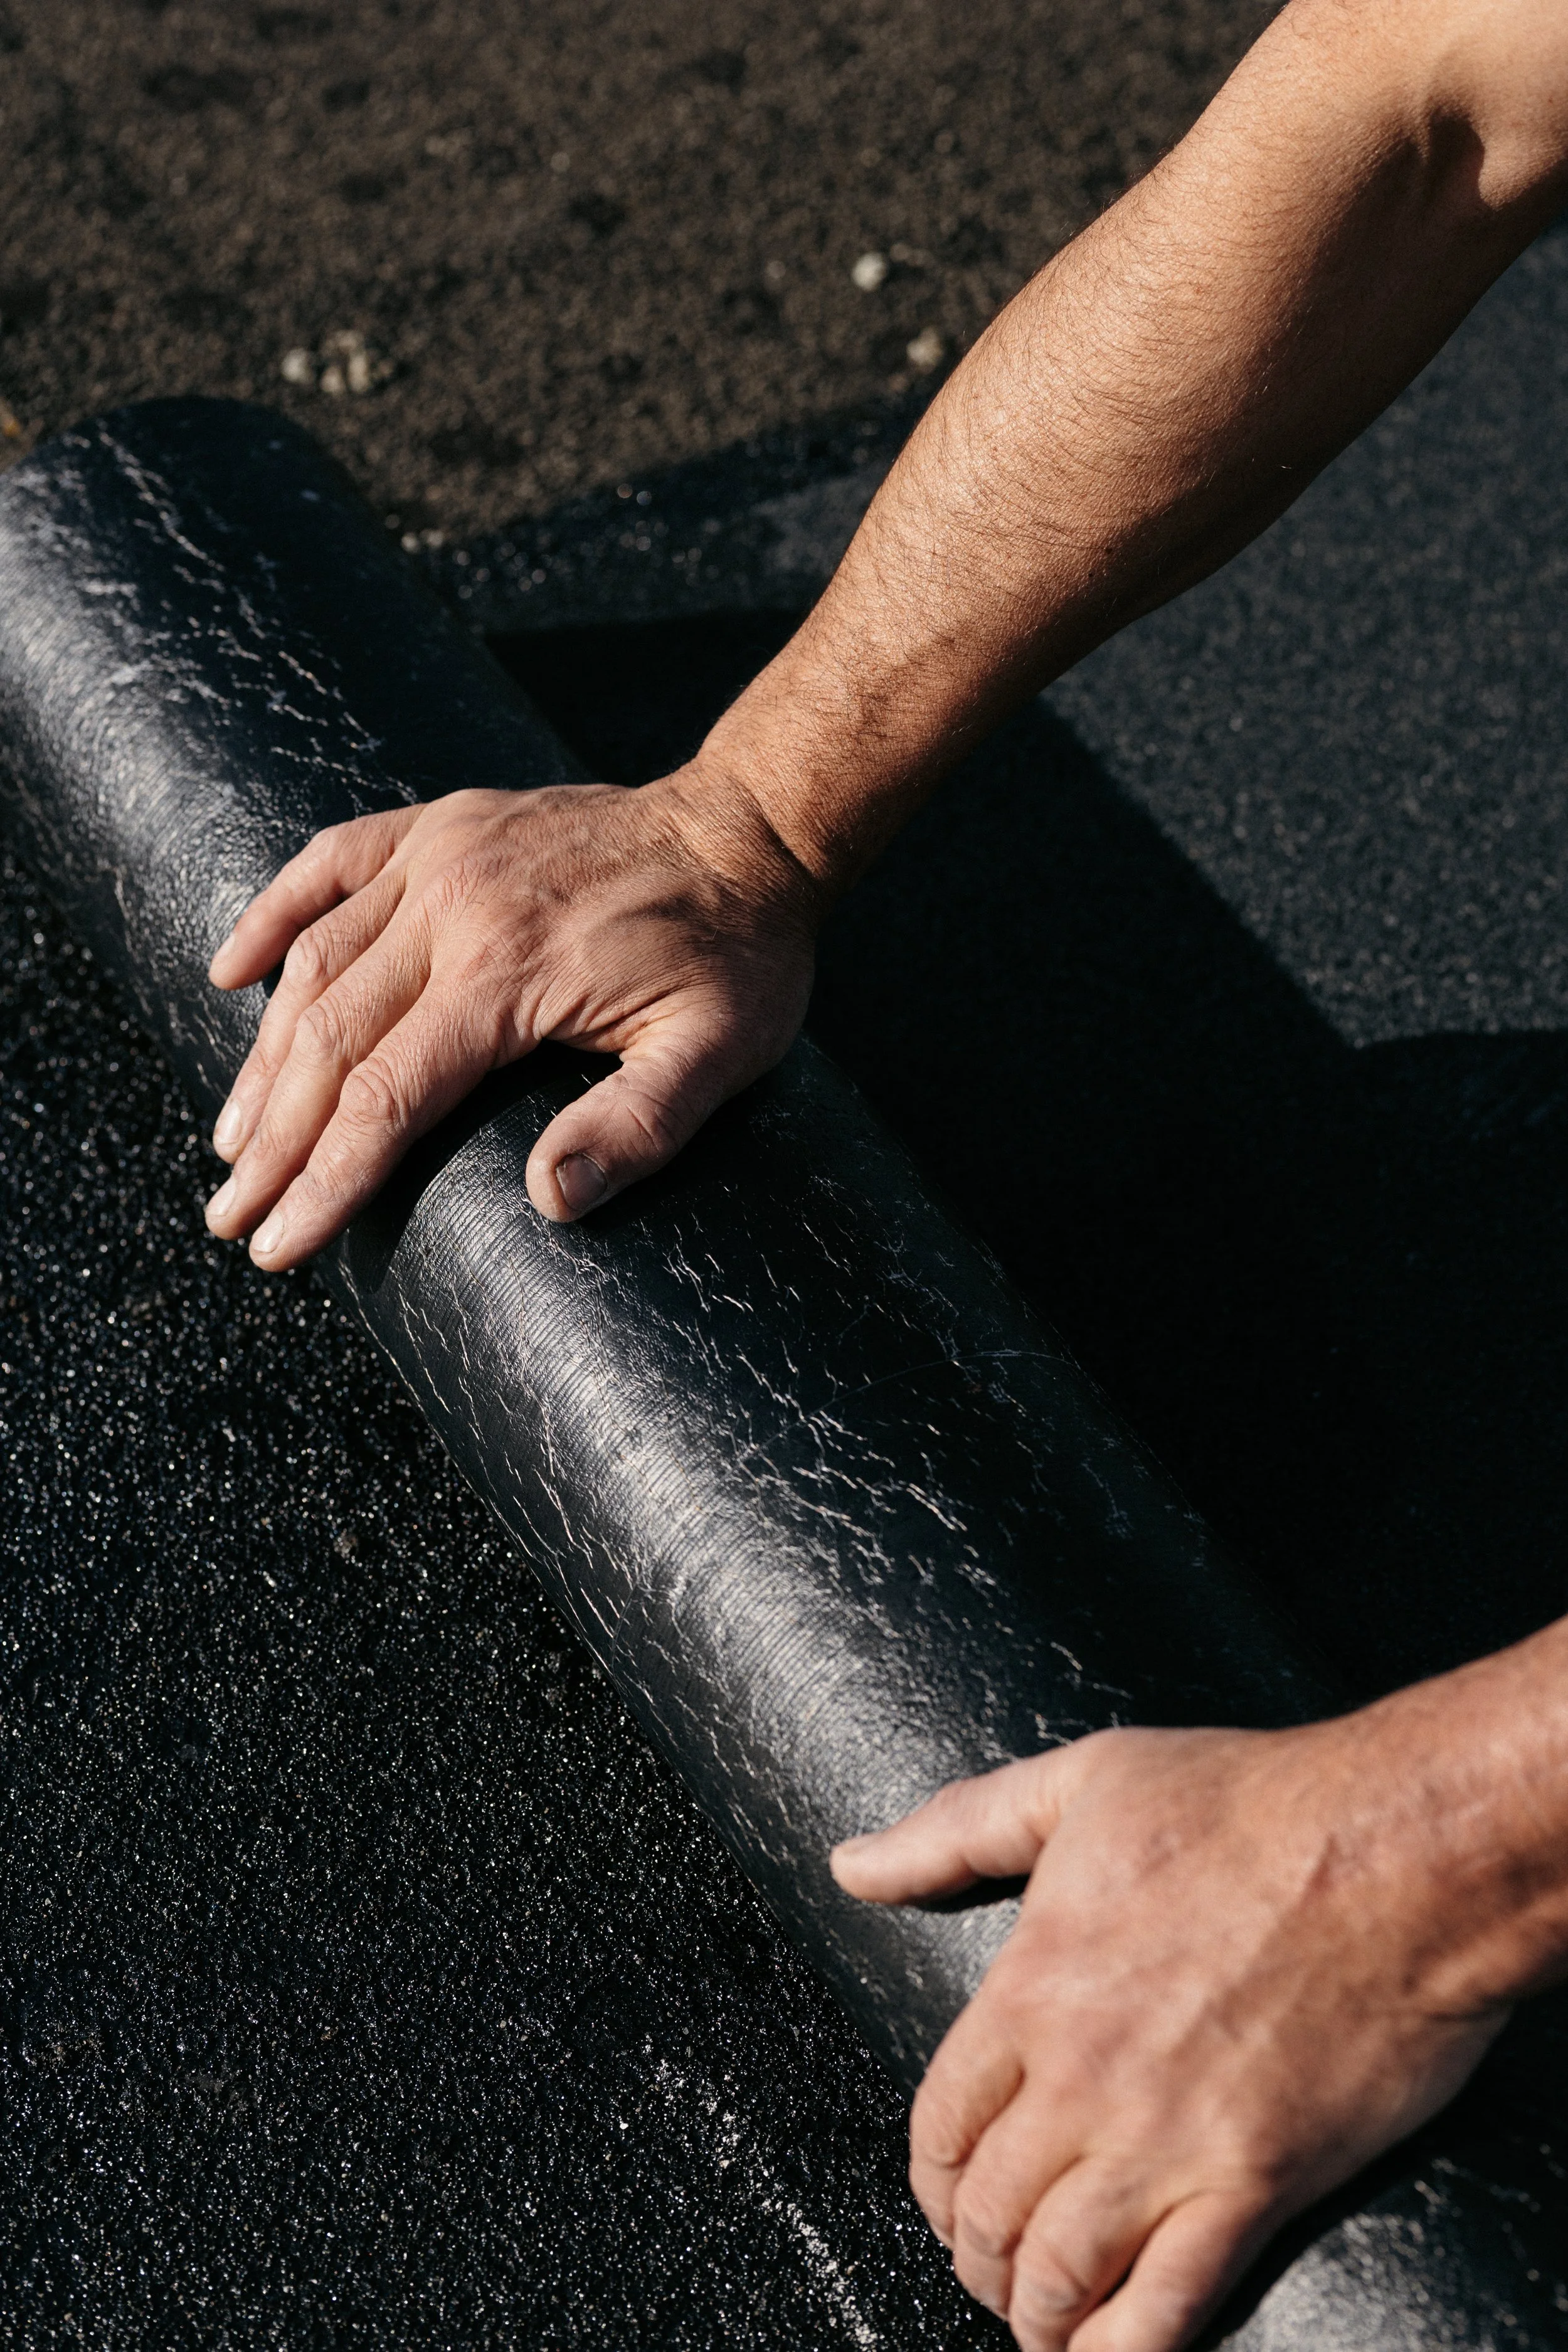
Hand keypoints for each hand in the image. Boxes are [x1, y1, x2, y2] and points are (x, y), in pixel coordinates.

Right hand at [203, 770, 819, 1267]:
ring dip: (263, 1056)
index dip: (325, 1180)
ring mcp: (442, 856)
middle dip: (274, 1140)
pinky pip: (330, 861)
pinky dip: (273, 913)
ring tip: (234, 1140)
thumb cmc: (736, 956)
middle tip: (231, 1216)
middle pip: (329, 1039)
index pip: (386, 1096)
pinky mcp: (442, 824)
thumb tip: (549, 1199)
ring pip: (315, 961)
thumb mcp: (718, 1053)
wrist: (750, 832)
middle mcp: (456, 907)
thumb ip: (637, 1128)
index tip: (279, 1244)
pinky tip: (229, 972)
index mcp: (511, 973)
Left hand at [832, 1712, 1524, 2351]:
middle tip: (988, 2266)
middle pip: (987, 2208)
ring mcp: (1165, 2142)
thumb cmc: (1244, 1803)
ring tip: (1037, 2319)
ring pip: (1058, 2272)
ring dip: (1032, 2312)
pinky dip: (1118, 2350)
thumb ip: (954, 1831)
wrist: (1394, 1853)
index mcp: (1031, 1987)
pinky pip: (1164, 2307)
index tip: (945, 2193)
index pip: (940, 2120)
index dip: (931, 2175)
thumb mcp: (1078, 1783)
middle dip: (972, 2253)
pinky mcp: (1253, 2187)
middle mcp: (1081, 2079)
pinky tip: (1100, 2351)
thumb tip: (852, 1865)